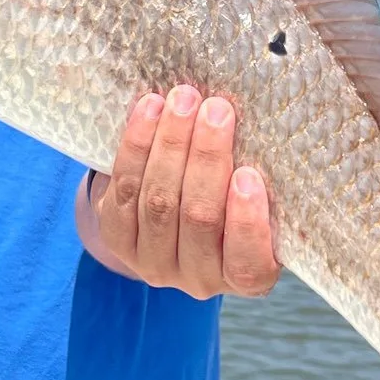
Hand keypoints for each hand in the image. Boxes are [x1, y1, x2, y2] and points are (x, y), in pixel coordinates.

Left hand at [79, 86, 277, 299]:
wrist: (177, 208)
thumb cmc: (234, 197)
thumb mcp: (259, 199)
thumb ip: (259, 181)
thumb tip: (262, 126)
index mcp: (246, 276)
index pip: (247, 264)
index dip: (246, 222)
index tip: (247, 175)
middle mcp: (199, 279)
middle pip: (198, 218)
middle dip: (206, 158)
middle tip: (216, 110)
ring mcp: (153, 263)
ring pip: (158, 201)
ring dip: (170, 144)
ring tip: (183, 100)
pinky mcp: (117, 239)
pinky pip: (123, 189)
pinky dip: (136, 145)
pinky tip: (150, 109)